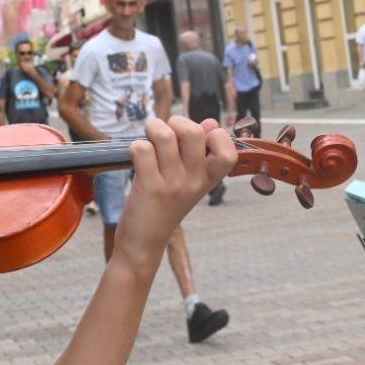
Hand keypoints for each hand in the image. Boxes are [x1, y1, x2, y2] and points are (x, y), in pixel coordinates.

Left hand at [114, 117, 235, 262]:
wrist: (144, 243)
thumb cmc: (165, 207)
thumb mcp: (190, 182)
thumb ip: (201, 152)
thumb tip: (211, 123)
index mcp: (209, 179)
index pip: (229, 151)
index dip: (216, 135)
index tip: (199, 139)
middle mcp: (194, 181)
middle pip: (193, 132)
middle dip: (176, 122)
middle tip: (165, 133)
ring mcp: (173, 184)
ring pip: (164, 136)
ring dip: (152, 129)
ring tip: (148, 138)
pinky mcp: (149, 187)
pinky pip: (142, 149)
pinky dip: (135, 147)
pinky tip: (135, 157)